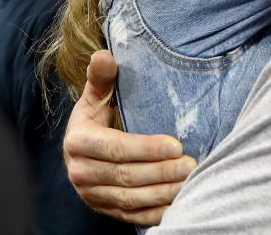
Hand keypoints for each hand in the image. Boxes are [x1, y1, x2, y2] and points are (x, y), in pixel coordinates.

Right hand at [63, 50, 196, 224]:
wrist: (83, 148)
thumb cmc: (97, 116)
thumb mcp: (96, 96)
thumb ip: (101, 77)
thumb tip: (103, 55)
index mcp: (79, 142)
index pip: (116, 148)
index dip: (147, 148)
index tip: (177, 144)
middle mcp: (81, 172)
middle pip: (126, 176)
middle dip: (161, 172)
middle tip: (191, 164)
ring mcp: (92, 195)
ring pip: (130, 200)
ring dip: (162, 193)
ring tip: (190, 182)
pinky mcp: (104, 209)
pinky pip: (131, 216)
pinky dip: (155, 213)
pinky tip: (178, 203)